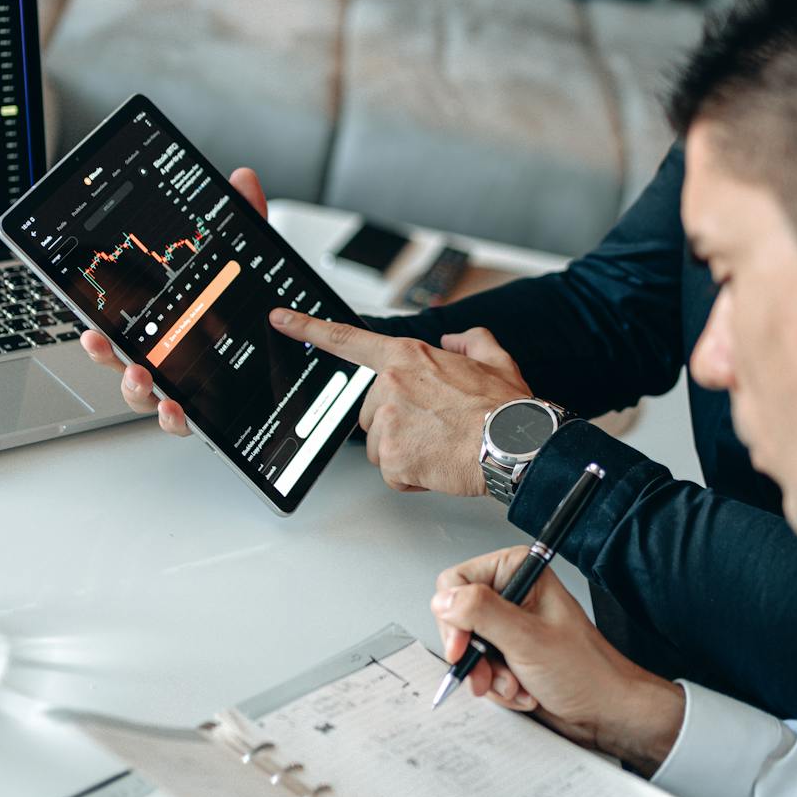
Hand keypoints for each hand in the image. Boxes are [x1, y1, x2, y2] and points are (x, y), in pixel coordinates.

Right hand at [80, 167, 267, 434]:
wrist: (298, 347)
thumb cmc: (257, 306)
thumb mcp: (250, 260)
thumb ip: (244, 221)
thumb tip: (241, 180)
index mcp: (167, 318)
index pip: (124, 318)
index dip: (100, 318)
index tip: (86, 314)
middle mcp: (167, 355)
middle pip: (120, 358)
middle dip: (104, 353)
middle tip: (99, 340)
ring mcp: (184, 384)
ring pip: (143, 393)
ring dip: (134, 387)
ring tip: (141, 376)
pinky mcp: (208, 409)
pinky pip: (182, 420)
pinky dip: (173, 418)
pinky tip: (175, 408)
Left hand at [267, 311, 533, 495]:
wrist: (515, 444)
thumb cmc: (505, 408)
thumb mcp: (494, 359)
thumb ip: (469, 341)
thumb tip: (455, 340)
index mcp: (407, 357)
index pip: (347, 339)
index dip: (308, 328)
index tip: (281, 320)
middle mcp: (390, 386)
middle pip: (370, 411)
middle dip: (396, 423)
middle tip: (434, 427)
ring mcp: (387, 423)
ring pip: (379, 445)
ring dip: (404, 451)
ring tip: (440, 446)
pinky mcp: (391, 458)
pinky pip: (393, 474)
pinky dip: (413, 476)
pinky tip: (439, 465)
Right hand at [431, 548, 684, 776]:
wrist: (606, 710)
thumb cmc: (585, 671)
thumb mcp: (527, 639)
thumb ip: (481, 613)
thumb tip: (444, 599)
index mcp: (518, 571)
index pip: (455, 582)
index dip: (453, 617)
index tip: (462, 648)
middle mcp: (513, 593)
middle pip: (456, 619)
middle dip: (475, 656)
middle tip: (490, 674)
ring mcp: (510, 625)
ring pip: (468, 649)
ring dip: (490, 677)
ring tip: (517, 686)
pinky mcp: (510, 653)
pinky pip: (482, 669)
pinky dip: (499, 687)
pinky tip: (524, 691)